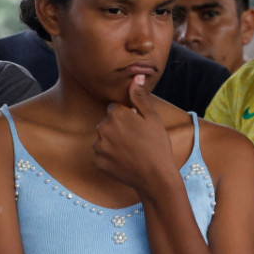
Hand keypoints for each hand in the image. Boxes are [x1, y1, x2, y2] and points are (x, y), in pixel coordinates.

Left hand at [93, 75, 175, 195]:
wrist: (154, 177)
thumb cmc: (157, 145)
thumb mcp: (152, 118)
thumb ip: (140, 96)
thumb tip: (136, 75)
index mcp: (116, 114)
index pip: (116, 108)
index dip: (128, 116)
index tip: (139, 126)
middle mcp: (102, 128)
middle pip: (108, 123)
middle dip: (119, 128)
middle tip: (137, 140)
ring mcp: (98, 146)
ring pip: (104, 138)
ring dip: (114, 142)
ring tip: (132, 151)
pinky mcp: (97, 161)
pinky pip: (101, 153)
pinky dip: (110, 156)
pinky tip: (125, 160)